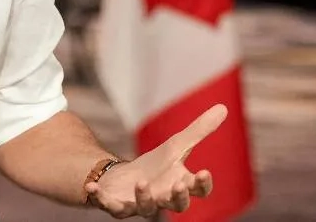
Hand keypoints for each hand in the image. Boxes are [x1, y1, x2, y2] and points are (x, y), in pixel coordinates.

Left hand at [85, 104, 226, 217]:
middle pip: (176, 204)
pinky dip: (100, 198)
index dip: (202, 184)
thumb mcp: (177, 146)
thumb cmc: (157, 166)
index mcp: (180, 185)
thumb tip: (224, 107)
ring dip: (144, 197)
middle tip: (179, 186)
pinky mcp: (117, 205)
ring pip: (146, 208)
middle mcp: (163, 199)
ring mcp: (140, 204)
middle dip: (178, 197)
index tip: (204, 172)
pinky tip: (91, 187)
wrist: (127, 181)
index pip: (197, 189)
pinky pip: (109, 205)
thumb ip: (199, 131)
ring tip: (141, 183)